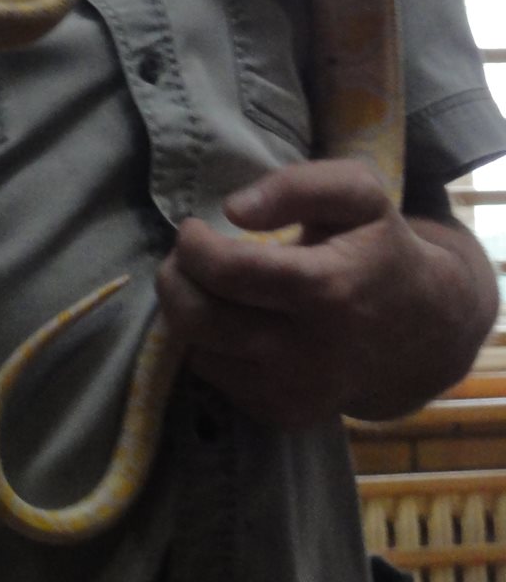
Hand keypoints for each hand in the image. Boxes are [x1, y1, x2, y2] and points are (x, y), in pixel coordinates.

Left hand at [155, 158, 497, 426]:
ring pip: (198, 349)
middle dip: (175, 278)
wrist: (424, 332)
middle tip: (187, 255)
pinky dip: (209, 343)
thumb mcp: (358, 194)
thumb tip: (234, 209)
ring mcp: (296, 392)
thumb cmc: (381, 248)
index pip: (227, 272)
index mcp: (326, 290)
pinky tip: (232, 318)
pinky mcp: (284, 414)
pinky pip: (215, 376)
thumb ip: (298, 185)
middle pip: (199, 318)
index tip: (193, 227)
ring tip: (208, 283)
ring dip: (187, 309)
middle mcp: (309, 352)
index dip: (193, 245)